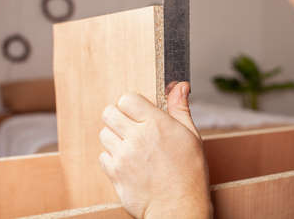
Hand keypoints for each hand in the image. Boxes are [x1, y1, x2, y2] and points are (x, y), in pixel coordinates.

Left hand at [99, 82, 212, 218]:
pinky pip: (102, 156)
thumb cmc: (189, 173)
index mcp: (157, 123)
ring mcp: (123, 155)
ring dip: (114, 138)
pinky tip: (127, 164)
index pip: (127, 99)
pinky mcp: (115, 173)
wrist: (179, 208)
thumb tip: (180, 85)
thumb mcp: (191, 136)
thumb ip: (180, 108)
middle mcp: (137, 136)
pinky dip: (111, 158)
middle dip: (118, 117)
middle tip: (130, 128)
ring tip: (130, 148)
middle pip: (109, 113)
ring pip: (104, 134)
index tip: (138, 112)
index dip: (131, 104)